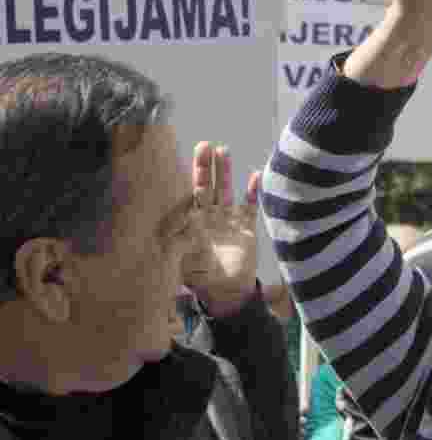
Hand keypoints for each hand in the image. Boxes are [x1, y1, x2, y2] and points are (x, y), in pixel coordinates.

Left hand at [182, 142, 259, 317]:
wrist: (228, 294)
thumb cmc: (202, 282)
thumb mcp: (185, 265)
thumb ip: (179, 248)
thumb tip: (169, 234)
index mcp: (194, 224)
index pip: (191, 195)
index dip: (190, 179)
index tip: (187, 162)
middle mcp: (211, 218)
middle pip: (207, 187)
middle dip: (206, 167)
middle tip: (204, 145)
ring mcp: (229, 220)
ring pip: (226, 191)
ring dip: (225, 172)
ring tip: (224, 151)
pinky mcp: (247, 228)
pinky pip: (251, 206)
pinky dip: (253, 193)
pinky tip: (255, 176)